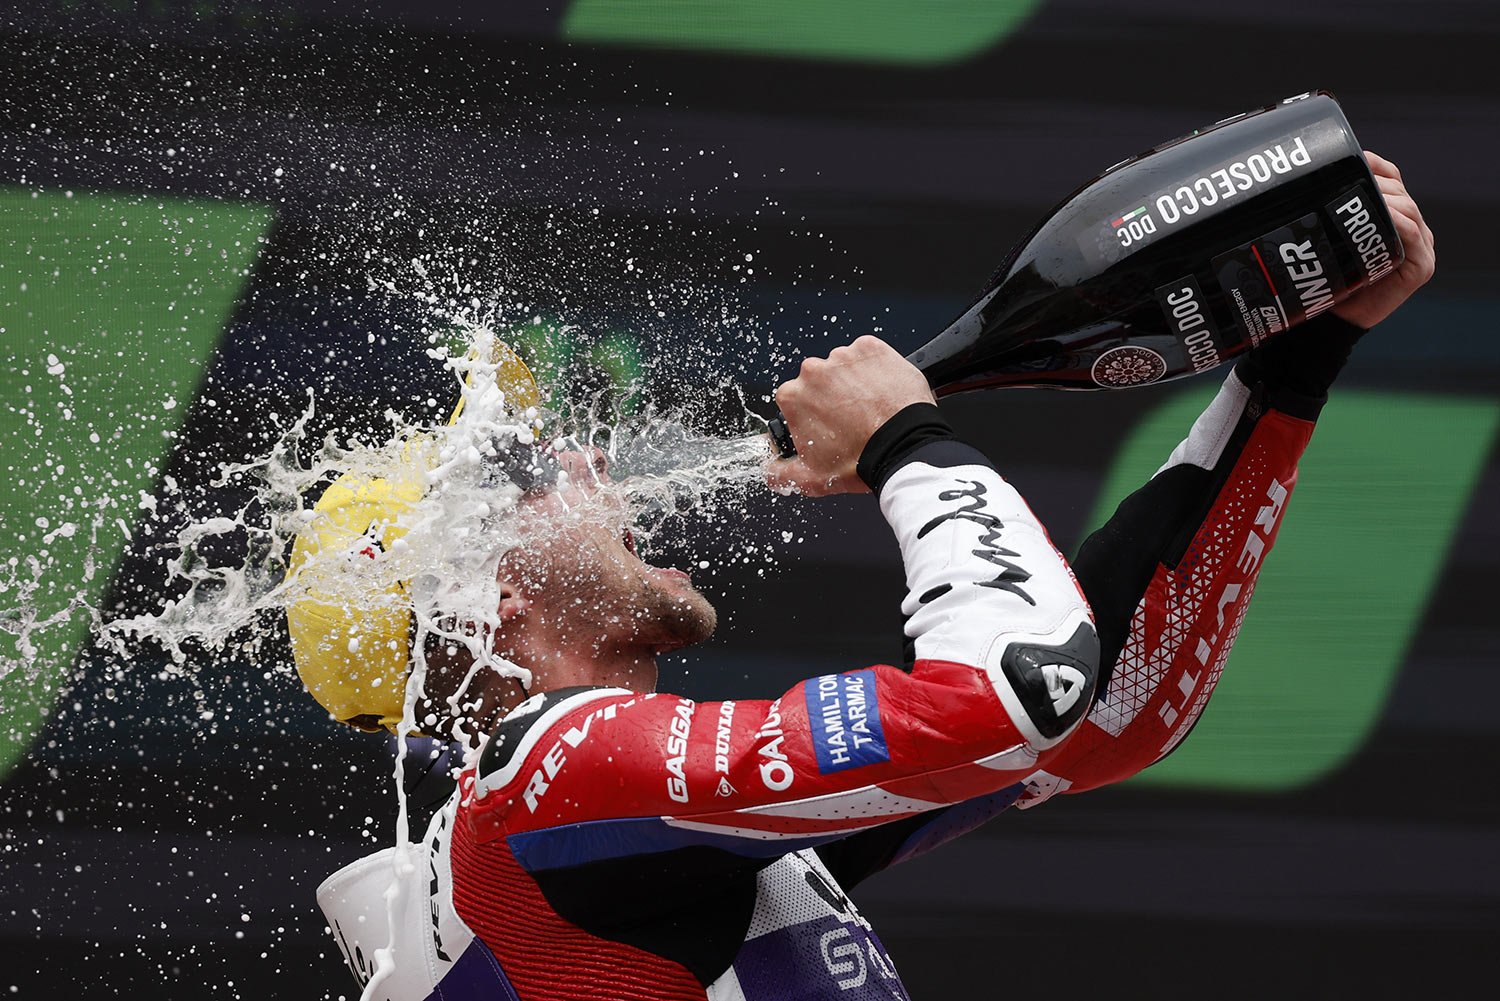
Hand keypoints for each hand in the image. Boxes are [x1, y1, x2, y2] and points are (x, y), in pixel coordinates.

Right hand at [765, 335, 935, 496]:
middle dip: (831, 397)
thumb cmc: (860, 460)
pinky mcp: (871, 349)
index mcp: (793, 396)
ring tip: (870, 409)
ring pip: (844, 368)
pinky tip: (881, 392)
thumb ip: (780, 473)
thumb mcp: (810, 479)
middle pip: (819, 381)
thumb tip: (771, 469)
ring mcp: (843, 357)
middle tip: (851, 420)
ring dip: (853, 383)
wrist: (903, 447)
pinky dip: (874, 369)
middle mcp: (814, 371)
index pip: (795, 400)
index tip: (826, 426)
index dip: (811, 415)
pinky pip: (868, 356)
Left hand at [1331, 151, 1435, 330]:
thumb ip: (1333, 212)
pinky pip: (1412, 236)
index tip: (1352, 158)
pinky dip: (1397, 223)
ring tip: (1359, 195)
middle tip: (1347, 181)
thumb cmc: (1330, 277)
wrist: (1333, 320)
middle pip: (1399, 192)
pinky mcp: (1421, 267)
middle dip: (1375, 183)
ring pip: (1407, 209)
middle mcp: (1413, 228)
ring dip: (1385, 199)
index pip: (1391, 179)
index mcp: (1394, 216)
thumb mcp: (1331, 237)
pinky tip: (1382, 215)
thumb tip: (1310, 180)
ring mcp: (1421, 247)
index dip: (1374, 166)